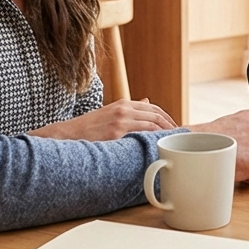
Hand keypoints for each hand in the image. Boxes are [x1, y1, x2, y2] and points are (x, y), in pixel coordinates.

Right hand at [29, 99, 176, 141]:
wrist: (68, 135)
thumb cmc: (89, 128)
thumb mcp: (109, 113)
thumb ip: (129, 109)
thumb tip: (147, 102)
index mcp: (123, 104)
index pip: (153, 108)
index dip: (167, 117)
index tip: (176, 127)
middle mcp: (124, 109)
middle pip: (156, 115)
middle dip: (171, 126)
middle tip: (179, 137)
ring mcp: (120, 121)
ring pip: (151, 124)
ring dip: (165, 133)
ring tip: (173, 143)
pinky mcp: (116, 133)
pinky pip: (140, 135)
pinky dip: (152, 139)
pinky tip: (158, 146)